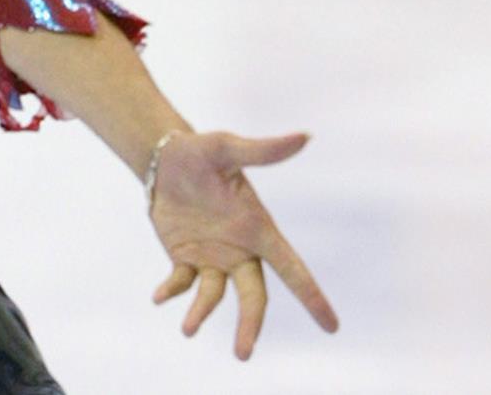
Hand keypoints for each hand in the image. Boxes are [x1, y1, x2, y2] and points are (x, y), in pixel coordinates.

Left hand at [146, 130, 338, 359]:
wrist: (163, 159)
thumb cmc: (202, 151)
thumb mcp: (228, 148)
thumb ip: (263, 150)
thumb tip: (305, 136)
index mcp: (258, 230)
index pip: (292, 268)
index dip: (312, 297)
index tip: (332, 327)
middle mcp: (240, 250)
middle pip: (253, 297)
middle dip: (250, 325)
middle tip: (242, 354)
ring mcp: (213, 258)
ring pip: (215, 296)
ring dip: (202, 314)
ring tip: (187, 329)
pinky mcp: (185, 259)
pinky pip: (182, 284)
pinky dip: (172, 292)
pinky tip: (159, 298)